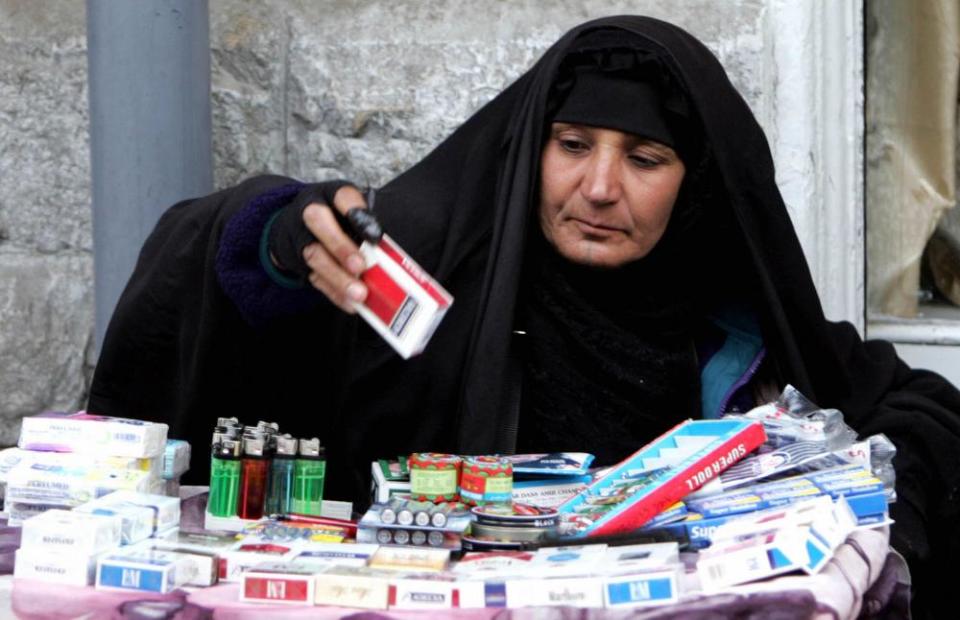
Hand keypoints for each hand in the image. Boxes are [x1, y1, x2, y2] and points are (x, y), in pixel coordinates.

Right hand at [267, 181, 374, 313]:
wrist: (294, 227)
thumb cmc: (336, 220)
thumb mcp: (351, 214)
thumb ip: (367, 230)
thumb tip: (387, 257)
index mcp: (330, 194)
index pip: (343, 196)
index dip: (358, 214)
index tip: (375, 236)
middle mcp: (310, 210)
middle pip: (317, 221)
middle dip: (340, 246)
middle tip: (360, 267)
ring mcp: (299, 235)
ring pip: (314, 254)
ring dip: (338, 276)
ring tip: (359, 293)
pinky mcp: (296, 261)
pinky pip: (314, 278)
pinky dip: (334, 292)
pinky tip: (350, 303)